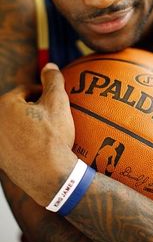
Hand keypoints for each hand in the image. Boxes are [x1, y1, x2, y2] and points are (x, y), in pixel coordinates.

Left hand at [0, 63, 76, 204]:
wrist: (49, 176)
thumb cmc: (53, 136)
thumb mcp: (58, 101)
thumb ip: (53, 79)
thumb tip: (49, 65)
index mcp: (5, 105)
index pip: (26, 90)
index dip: (44, 93)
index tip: (55, 102)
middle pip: (18, 107)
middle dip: (34, 109)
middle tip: (52, 117)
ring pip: (16, 125)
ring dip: (29, 124)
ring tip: (48, 131)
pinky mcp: (0, 159)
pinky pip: (14, 142)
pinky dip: (25, 140)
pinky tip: (40, 146)